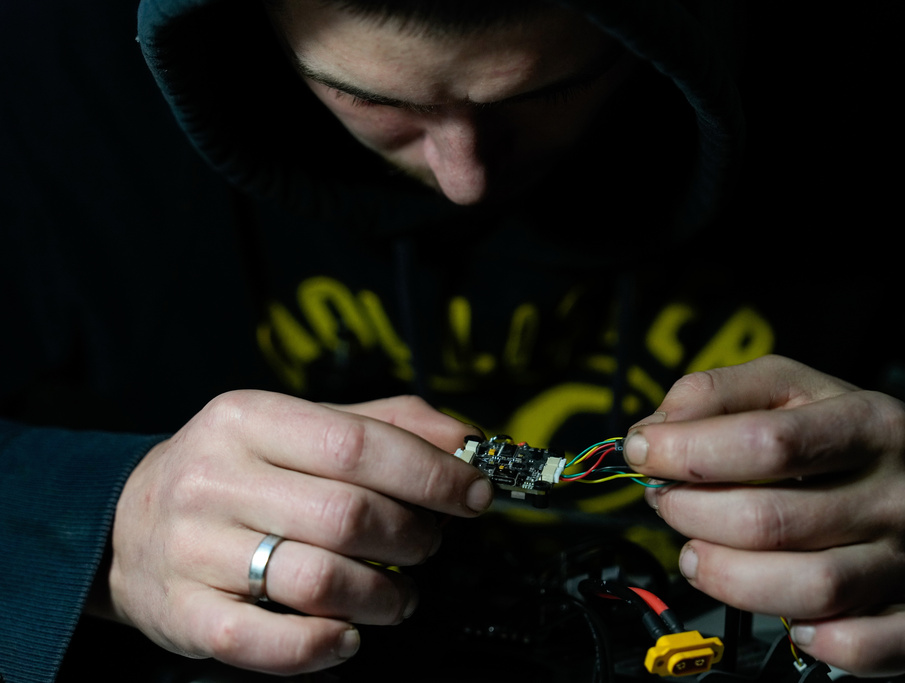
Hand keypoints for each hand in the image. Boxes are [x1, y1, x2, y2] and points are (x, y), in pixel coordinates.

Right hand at [103, 390, 491, 674]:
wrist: (124, 520)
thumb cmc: (236, 470)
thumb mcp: (297, 424)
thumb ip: (383, 423)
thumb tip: (465, 438)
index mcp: (248, 418)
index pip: (358, 444)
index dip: (431, 474)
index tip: (474, 494)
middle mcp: (214, 478)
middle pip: (348, 515)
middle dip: (412, 537)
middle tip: (427, 546)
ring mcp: (194, 549)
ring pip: (318, 580)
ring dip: (383, 597)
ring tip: (398, 595)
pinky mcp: (185, 613)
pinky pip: (267, 642)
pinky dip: (324, 646)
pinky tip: (348, 635)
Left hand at [623, 355, 904, 676]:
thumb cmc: (839, 434)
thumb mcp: (784, 385)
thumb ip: (715, 392)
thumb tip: (657, 430)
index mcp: (870, 423)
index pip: (769, 443)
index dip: (689, 452)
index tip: (644, 452)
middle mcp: (898, 494)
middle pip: (773, 521)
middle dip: (692, 514)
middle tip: (667, 503)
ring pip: (810, 590)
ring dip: (728, 578)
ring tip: (697, 554)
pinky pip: (876, 647)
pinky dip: (826, 646)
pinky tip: (791, 624)